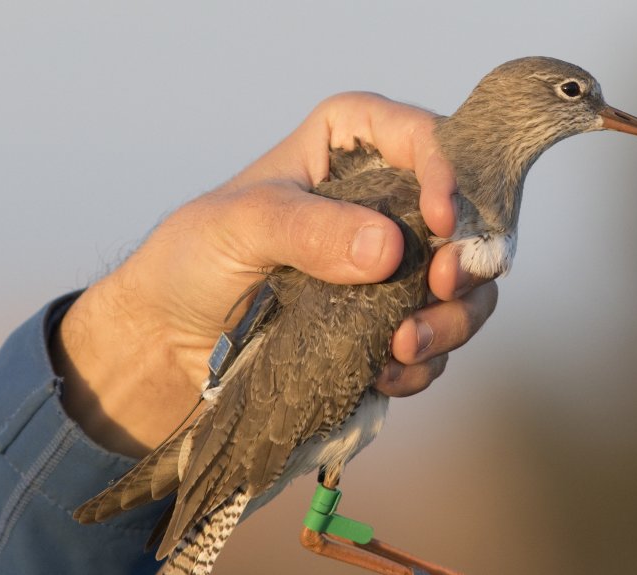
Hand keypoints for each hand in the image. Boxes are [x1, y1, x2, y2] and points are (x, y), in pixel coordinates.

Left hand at [52, 92, 497, 457]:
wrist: (169, 345)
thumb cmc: (191, 261)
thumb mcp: (238, 227)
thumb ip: (309, 229)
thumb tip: (388, 248)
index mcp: (351, 147)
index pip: (425, 139)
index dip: (449, 174)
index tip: (441, 221)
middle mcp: (388, 200)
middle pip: (466, 219)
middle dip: (467, 259)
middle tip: (443, 288)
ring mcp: (397, 267)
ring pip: (466, 288)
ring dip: (451, 320)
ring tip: (403, 347)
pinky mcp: (394, 323)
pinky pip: (440, 342)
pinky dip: (424, 361)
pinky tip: (385, 373)